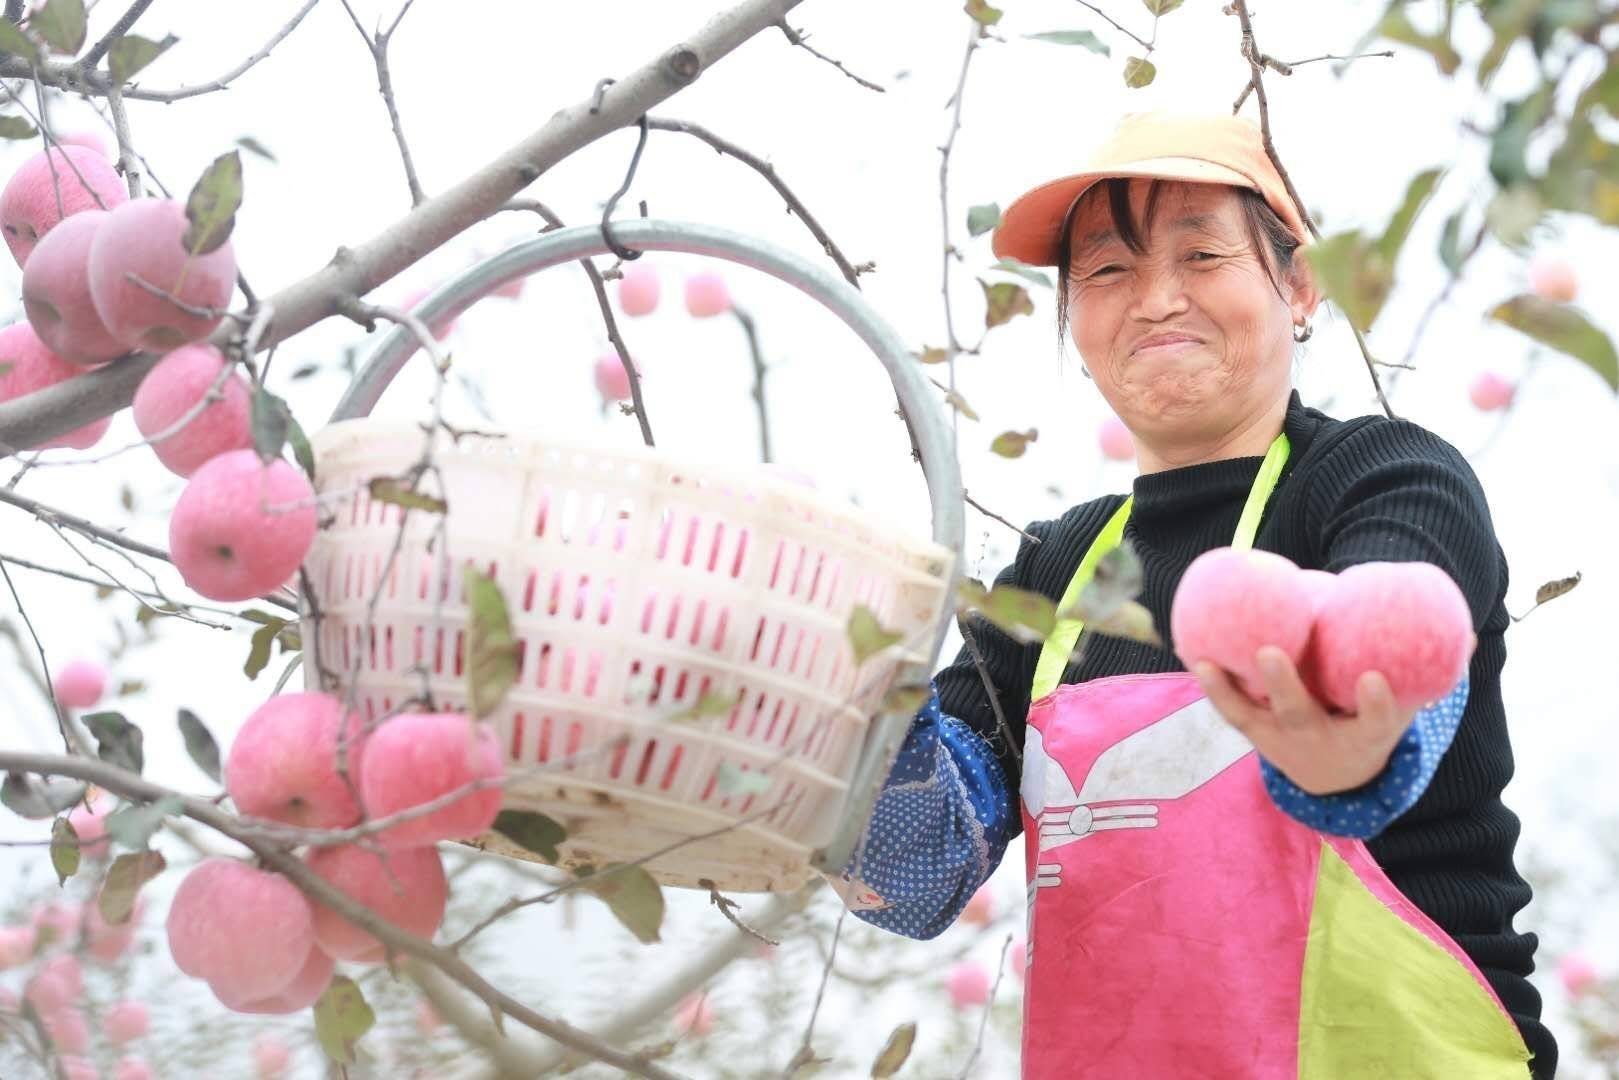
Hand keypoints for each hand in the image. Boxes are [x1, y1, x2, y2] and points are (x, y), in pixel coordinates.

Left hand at [1192, 646, 1417, 795]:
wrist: (1336, 780)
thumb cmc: (1371, 725)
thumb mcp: (1406, 710)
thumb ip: (1432, 673)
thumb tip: (1468, 633)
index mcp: (1363, 736)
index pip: (1375, 721)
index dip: (1375, 703)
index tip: (1374, 678)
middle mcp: (1317, 739)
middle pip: (1299, 714)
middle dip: (1283, 685)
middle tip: (1271, 653)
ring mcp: (1280, 738)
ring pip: (1251, 715)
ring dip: (1228, 690)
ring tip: (1207, 662)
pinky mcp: (1254, 732)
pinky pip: (1229, 709)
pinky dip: (1212, 686)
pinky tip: (1192, 654)